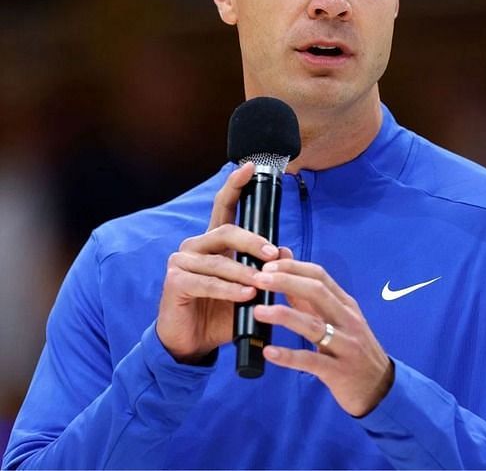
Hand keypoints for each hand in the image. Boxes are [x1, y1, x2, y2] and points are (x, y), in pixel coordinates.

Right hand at [157, 162, 290, 362]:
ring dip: (244, 272)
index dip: (235, 186)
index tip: (251, 167)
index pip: (223, 206)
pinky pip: (207, 282)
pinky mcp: (174, 282)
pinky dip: (228, 290)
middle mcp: (195, 246)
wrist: (192, 342)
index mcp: (213, 242)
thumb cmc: (222, 312)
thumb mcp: (249, 289)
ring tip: (262, 284)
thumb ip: (266, 270)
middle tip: (274, 255)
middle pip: (226, 231)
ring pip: (219, 260)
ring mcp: (181, 262)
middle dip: (253, 241)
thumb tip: (287, 251)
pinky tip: (245, 295)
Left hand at [252, 259, 393, 416]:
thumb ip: (310, 300)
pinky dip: (289, 356)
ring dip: (284, 315)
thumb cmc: (353, 350)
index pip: (319, 276)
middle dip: (286, 282)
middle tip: (258, 280)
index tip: (267, 265)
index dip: (292, 267)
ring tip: (258, 311)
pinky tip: (269, 352)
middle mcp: (348, 320)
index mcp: (346, 305)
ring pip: (314, 325)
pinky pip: (311, 361)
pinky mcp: (338, 371)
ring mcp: (345, 345)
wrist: (379, 386)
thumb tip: (285, 273)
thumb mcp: (338, 321)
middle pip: (317, 292)